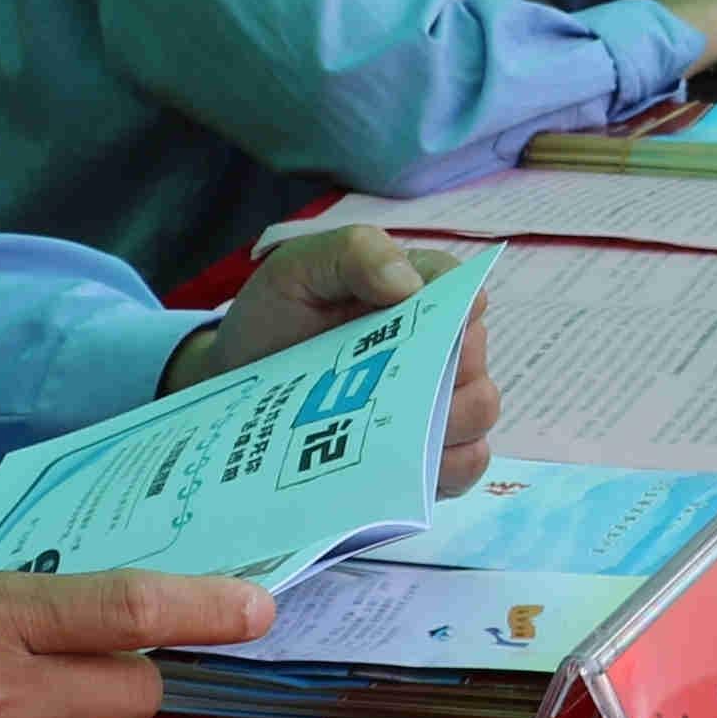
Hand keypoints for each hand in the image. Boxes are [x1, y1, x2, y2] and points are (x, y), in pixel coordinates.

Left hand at [184, 225, 502, 491]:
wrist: (236, 384)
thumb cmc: (275, 319)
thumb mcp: (299, 269)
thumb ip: (354, 252)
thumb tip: (410, 284)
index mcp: (415, 288)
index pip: (461, 289)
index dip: (453, 307)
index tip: (416, 327)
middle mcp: (437, 343)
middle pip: (475, 356)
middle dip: (443, 371)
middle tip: (390, 383)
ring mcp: (435, 399)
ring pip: (480, 409)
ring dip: (446, 419)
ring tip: (391, 425)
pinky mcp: (428, 451)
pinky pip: (468, 462)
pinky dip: (447, 465)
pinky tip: (403, 462)